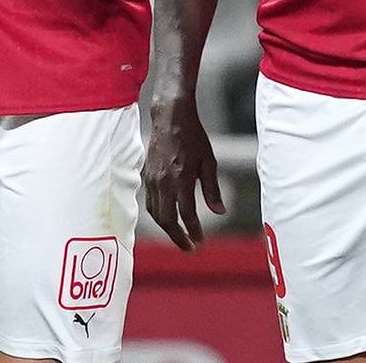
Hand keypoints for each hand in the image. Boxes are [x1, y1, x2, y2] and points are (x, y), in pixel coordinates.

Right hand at [144, 92, 225, 249]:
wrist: (170, 117)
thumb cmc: (194, 137)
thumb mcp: (209, 162)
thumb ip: (212, 189)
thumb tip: (219, 212)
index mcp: (182, 179)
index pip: (187, 214)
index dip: (194, 231)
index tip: (200, 242)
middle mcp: (164, 182)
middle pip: (167, 220)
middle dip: (177, 237)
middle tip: (189, 247)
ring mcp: (152, 180)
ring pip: (156, 213)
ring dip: (167, 228)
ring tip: (180, 236)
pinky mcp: (146, 176)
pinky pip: (150, 202)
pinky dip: (158, 214)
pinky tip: (168, 217)